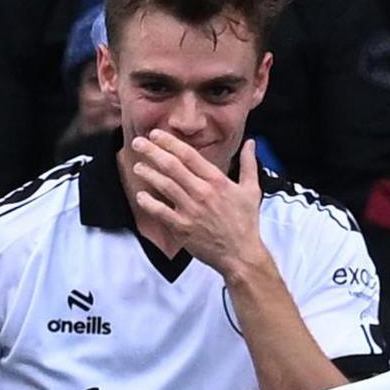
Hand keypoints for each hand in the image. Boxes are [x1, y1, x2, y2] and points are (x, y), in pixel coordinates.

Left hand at [127, 131, 266, 279]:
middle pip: (172, 166)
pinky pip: (161, 212)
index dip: (170, 143)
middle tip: (138, 143)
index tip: (156, 134)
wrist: (241, 254)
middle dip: (152, 152)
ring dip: (148, 174)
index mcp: (217, 181)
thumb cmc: (246, 223)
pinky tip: (140, 196)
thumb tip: (251, 142)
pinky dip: (149, 203)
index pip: (189, 155)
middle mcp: (202, 192)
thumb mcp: (252, 189)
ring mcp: (191, 210)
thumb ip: (249, 163)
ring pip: (164, 186)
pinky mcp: (183, 228)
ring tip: (138, 166)